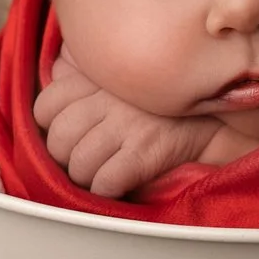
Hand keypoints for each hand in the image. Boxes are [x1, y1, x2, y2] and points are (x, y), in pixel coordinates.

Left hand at [34, 55, 223, 198]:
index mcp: (97, 77)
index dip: (50, 126)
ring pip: (78, 165)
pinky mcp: (145, 153)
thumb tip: (56, 72)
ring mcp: (126, 127)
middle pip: (58, 140)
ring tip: (100, 172)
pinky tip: (117, 183)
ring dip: (86, 177)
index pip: (46, 106)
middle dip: (66, 157)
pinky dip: (106, 190)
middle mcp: (107, 100)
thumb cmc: (160, 98)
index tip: (68, 133)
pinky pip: (105, 182)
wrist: (213, 112)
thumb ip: (85, 69)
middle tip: (83, 158)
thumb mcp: (121, 71)